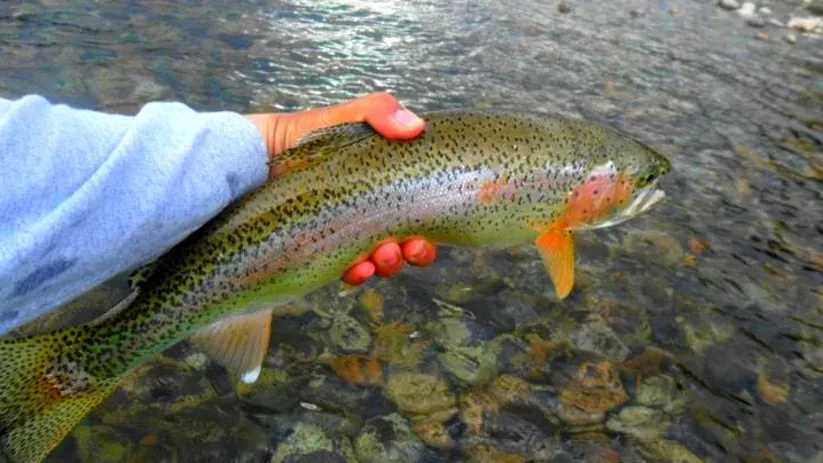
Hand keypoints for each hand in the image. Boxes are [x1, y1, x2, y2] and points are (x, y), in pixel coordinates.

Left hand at [244, 92, 436, 285]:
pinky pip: (345, 272)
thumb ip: (376, 112)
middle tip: (409, 246)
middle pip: (404, 244)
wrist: (248, 158)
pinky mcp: (318, 253)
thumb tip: (414, 126)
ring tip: (382, 254)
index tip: (429, 229)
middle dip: (414, 251)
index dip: (430, 228)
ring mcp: (342, 236)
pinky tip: (357, 267)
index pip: (416, 213)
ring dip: (388, 264)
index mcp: (380, 188)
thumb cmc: (297, 137)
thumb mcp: (339, 119)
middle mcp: (366, 215)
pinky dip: (357, 273)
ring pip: (378, 262)